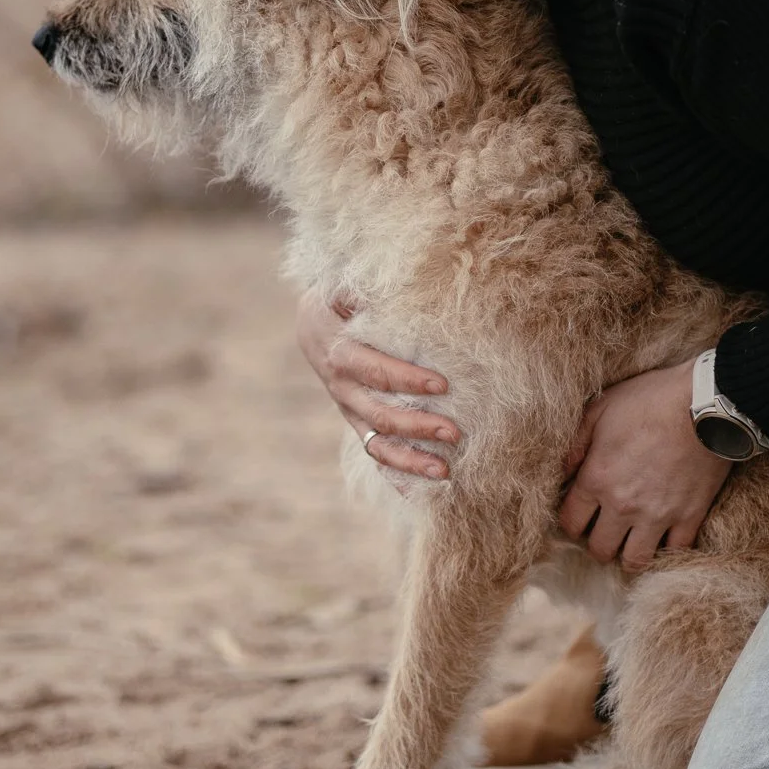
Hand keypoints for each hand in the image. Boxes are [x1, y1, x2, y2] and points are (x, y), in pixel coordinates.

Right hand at [295, 289, 460, 479]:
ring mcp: (348, 409)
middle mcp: (341, 386)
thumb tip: (402, 275)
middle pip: (379, 413)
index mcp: (339, 352)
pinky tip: (421, 493)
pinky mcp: (357, 422)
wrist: (313, 323)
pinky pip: (376, 452)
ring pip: (377, 442)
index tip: (443, 384)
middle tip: (455, 433)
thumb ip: (366, 287)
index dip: (407, 378)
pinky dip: (397, 473)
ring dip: (410, 459)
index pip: (374, 369)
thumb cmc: (341, 298)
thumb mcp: (345, 286)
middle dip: (418, 425)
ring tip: (445, 472)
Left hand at [558, 361, 731, 570]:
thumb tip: (563, 472)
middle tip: (605, 531)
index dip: (572, 522)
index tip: (580, 517)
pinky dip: (667, 550)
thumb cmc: (650, 399)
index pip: (571, 522)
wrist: (705, 402)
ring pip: (635, 560)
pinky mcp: (690, 516)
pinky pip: (675, 551)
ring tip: (631, 542)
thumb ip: (576, 444)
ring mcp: (658, 515)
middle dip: (598, 543)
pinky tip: (662, 539)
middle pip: (600, 549)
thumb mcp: (600, 409)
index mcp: (597, 479)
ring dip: (629, 555)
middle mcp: (623, 505)